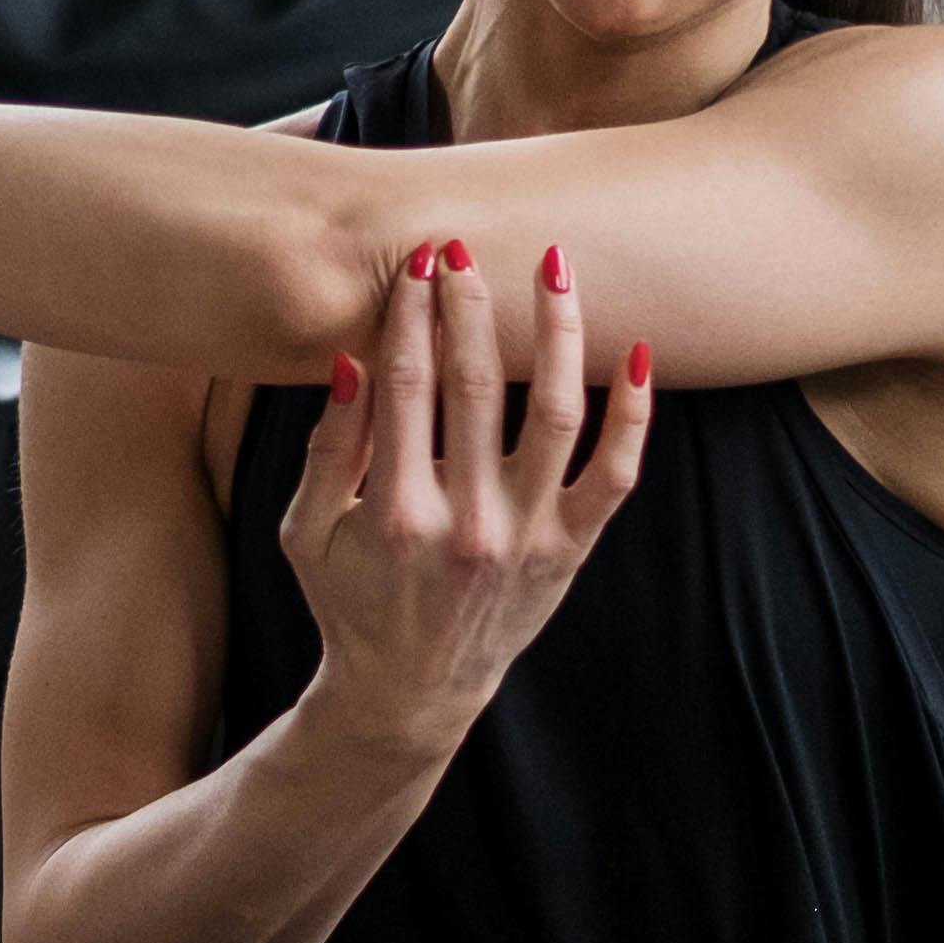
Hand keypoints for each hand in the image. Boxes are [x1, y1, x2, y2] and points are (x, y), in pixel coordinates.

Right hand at [276, 236, 651, 766]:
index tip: (419, 261)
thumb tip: (353, 358)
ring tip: (553, 268)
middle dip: (470, 306)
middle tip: (466, 249)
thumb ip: (329, 447)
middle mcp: (469, 526)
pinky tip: (637, 353)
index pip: (407, 384)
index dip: (412, 313)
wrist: (410, 693)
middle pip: (475, 386)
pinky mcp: (570, 551)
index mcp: (397, 515)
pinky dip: (634, 415)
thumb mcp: (306, 531)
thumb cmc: (349, 599)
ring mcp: (528, 539)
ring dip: (556, 333)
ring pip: (556, 415)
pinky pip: (616, 474)